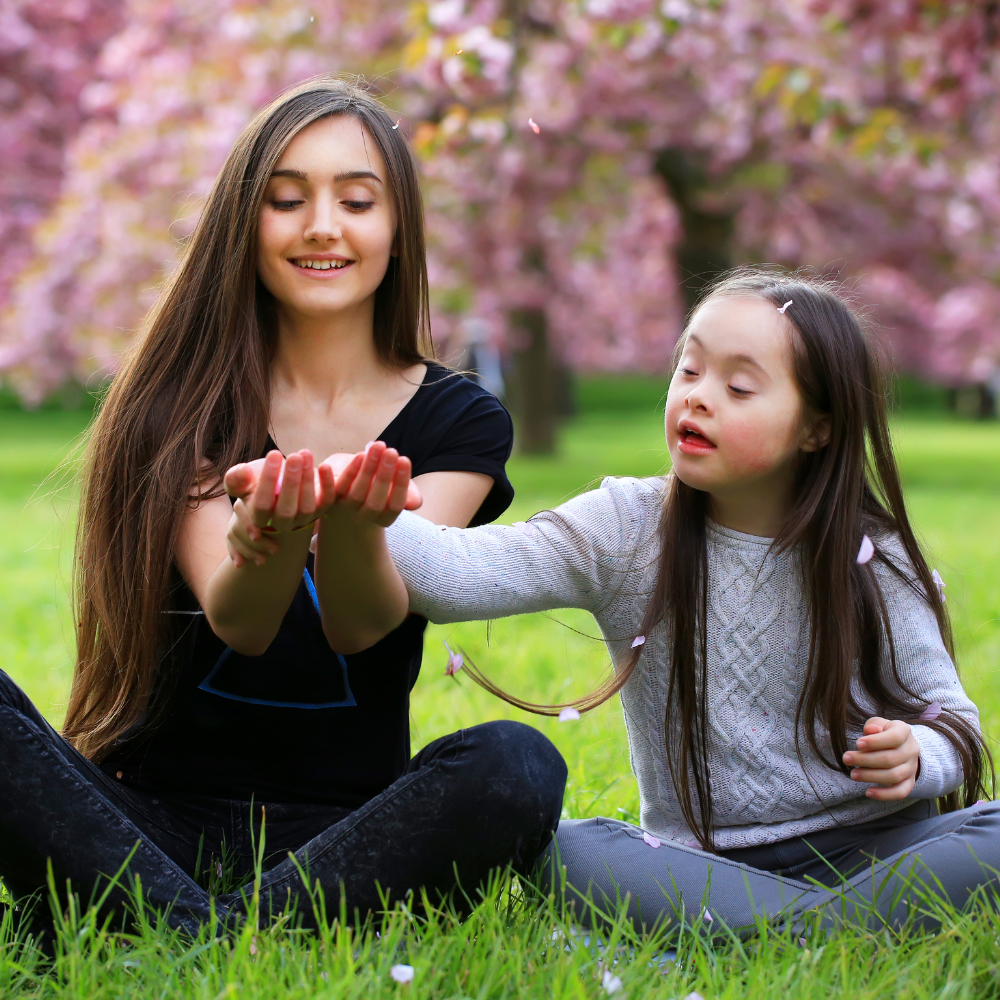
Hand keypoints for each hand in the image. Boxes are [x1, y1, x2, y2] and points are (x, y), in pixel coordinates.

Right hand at [223, 450, 334, 567]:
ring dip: (308, 480)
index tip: (273, 453)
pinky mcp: (320, 510)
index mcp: (258, 517)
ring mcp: (302, 519)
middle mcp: (281, 523)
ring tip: (305, 454)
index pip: (262, 504)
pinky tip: (324, 466)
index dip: (268, 480)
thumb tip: (243, 472)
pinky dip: (328, 485)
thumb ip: (235, 478)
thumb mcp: (239, 479)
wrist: (276, 484)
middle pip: (286, 509)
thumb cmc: (254, 481)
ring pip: (307, 506)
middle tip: (294, 456)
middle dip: (291, 482)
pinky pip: (327, 501)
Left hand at [328, 441, 422, 526]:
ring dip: (367, 469)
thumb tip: (415, 503)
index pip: (395, 505)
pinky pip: (332, 490)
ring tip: (377, 446)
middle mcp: (364, 517)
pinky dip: (338, 475)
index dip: (401, 483)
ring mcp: (345, 509)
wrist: (346, 489)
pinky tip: (342, 460)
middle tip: (391, 452)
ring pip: (356, 493)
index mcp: (383, 518)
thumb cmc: (377, 486)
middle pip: (375, 502)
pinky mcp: (329, 500)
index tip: (404, 460)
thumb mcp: (395, 488)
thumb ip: (408, 493)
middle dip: (384, 475)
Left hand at [843, 718, 919, 799]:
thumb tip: (870, 730)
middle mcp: (911, 750)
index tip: (857, 744)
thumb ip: (873, 725)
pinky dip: (885, 795)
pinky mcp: (910, 782)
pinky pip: (901, 792)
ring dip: (871, 776)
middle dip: (865, 760)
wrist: (901, 746)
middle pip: (890, 759)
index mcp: (904, 732)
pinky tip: (868, 792)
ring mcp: (912, 768)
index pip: (894, 737)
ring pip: (894, 776)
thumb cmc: (883, 733)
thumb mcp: (878, 724)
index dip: (875, 742)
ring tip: (853, 774)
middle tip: (846, 759)